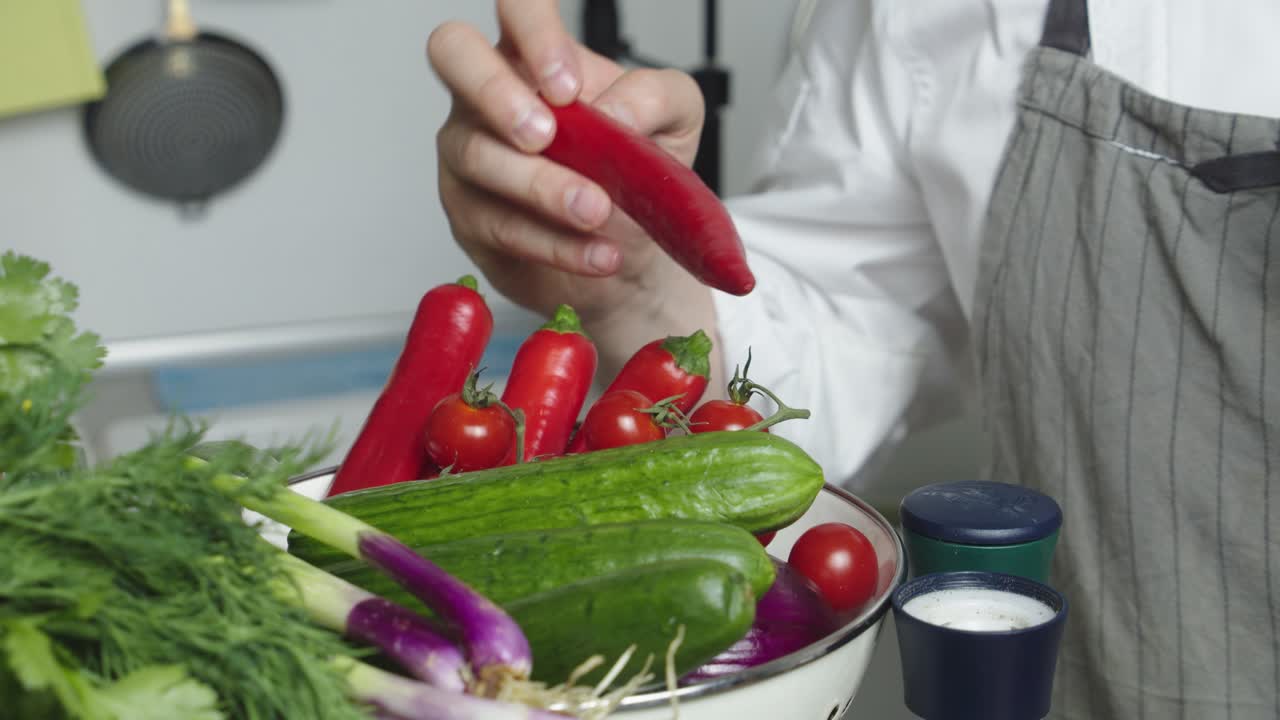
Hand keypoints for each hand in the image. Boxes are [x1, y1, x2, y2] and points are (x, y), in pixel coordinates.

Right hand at [428, 0, 709, 335]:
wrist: (625, 250)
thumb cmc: (634, 172)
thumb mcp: (674, 123)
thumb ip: (657, 98)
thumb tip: (617, 111)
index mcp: (536, 55)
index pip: (516, 7)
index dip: (534, 32)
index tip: (568, 87)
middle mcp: (488, 95)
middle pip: (451, 51)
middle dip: (495, 93)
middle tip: (546, 135)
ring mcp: (469, 153)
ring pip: (479, 156)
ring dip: (543, 187)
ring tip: (597, 210)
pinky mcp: (470, 217)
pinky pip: (500, 226)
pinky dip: (555, 243)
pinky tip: (596, 251)